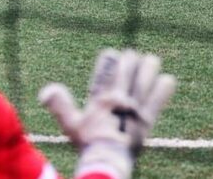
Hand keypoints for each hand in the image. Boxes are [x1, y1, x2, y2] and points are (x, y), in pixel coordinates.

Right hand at [38, 50, 175, 178]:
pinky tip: (167, 80)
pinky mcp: (147, 119)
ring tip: (150, 60)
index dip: (109, 60)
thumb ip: (59, 105)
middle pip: (127, 71)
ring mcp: (135, 108)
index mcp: (100, 98)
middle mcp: (119, 99)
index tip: (111, 53)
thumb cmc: (88, 143)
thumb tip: (46, 90)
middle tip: (131, 54)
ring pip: (144, 80)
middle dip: (129, 60)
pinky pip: (158, 100)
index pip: (105, 72)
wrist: (108, 159)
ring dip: (148, 69)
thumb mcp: (70, 124)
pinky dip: (163, 89)